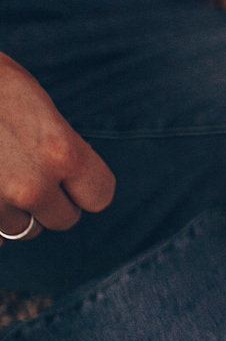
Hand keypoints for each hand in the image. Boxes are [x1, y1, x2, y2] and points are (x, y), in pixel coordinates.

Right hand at [1, 53, 113, 240]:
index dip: (85, 187)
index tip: (71, 176)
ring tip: (1, 175)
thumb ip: (61, 148)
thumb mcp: (40, 110)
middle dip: (51, 202)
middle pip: (62, 219)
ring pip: (22, 230)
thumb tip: (69, 179)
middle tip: (31, 174)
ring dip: (15, 212)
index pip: (99, 196)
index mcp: (63, 153)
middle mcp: (33, 186)